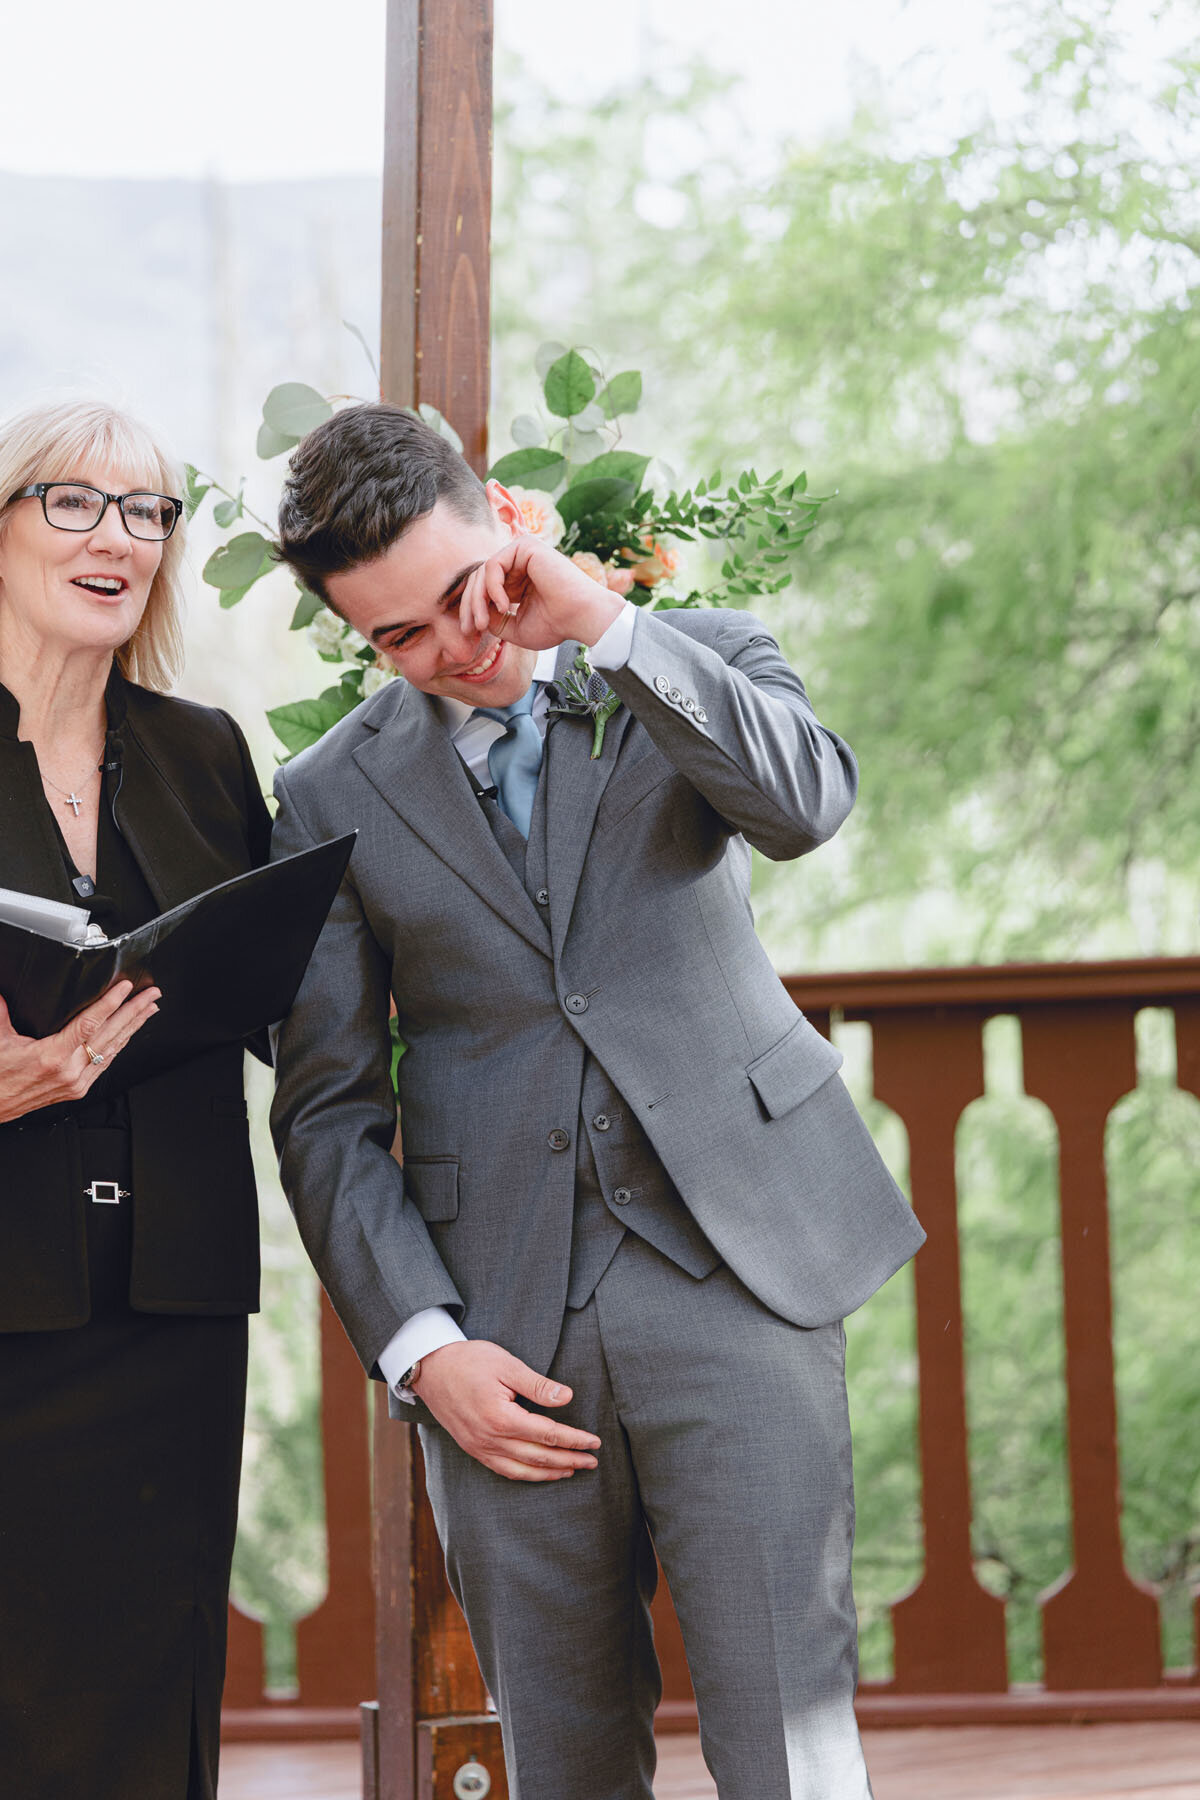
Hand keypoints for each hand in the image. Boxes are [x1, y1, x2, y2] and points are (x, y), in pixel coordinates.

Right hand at [0, 980, 160, 1124]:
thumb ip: (2, 1013)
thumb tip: (4, 994)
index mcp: (51, 1057)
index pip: (89, 1024)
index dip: (110, 1003)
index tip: (126, 988)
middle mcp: (69, 1072)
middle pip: (110, 1035)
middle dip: (134, 1012)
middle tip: (151, 995)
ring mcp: (76, 1083)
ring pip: (112, 1050)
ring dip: (133, 1028)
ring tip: (149, 1010)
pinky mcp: (77, 1090)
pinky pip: (104, 1064)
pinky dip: (119, 1046)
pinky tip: (129, 1035)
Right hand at [412, 1339, 601, 1481]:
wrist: (430, 1368)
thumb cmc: (469, 1361)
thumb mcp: (506, 1364)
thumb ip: (537, 1385)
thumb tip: (567, 1397)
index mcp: (501, 1417)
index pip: (547, 1434)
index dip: (574, 1439)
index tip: (594, 1441)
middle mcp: (490, 1439)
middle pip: (538, 1457)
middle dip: (569, 1460)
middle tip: (592, 1462)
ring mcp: (479, 1447)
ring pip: (521, 1470)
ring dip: (550, 1473)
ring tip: (571, 1471)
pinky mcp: (472, 1448)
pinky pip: (503, 1470)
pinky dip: (525, 1475)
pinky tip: (538, 1472)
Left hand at [460, 535, 623, 654]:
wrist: (582, 617)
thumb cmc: (557, 625)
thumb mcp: (514, 627)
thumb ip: (492, 619)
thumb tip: (473, 612)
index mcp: (517, 579)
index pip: (483, 587)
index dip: (472, 609)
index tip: (470, 632)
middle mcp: (518, 562)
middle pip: (479, 578)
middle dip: (470, 606)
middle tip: (471, 629)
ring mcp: (522, 552)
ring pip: (482, 572)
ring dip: (478, 600)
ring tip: (485, 623)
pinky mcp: (525, 546)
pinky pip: (493, 565)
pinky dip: (492, 588)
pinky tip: (503, 606)